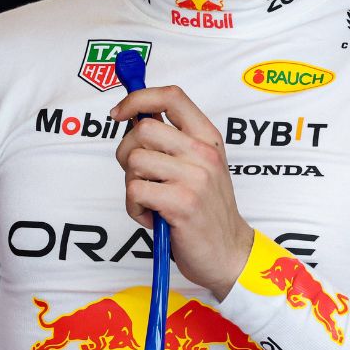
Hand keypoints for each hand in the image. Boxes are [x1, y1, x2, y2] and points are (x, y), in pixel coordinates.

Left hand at [111, 85, 254, 300]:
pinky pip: (135, 191)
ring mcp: (194, 177)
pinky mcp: (182, 203)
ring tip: (151, 199)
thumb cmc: (206, 210)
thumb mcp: (200, 165)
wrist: (229, 253)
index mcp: (207, 137)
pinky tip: (152, 216)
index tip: (120, 113)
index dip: (138, 98)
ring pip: (135, 160)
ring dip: (132, 184)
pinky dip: (134, 207)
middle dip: (126, 151)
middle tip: (137, 173)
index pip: (171, 96)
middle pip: (144, 128)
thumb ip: (173, 140)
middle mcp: (203, 153)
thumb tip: (134, 115)